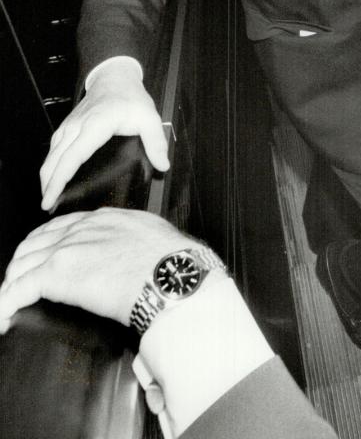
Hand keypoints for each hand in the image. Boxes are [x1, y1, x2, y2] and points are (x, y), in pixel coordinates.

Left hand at [0, 208, 193, 332]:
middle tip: (18, 284)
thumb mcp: (149, 235)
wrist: (168, 275)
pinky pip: (17, 290)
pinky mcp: (56, 275)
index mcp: (102, 219)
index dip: (44, 244)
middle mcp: (79, 229)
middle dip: (21, 264)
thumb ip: (132, 239)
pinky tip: (3, 317)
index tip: (41, 258)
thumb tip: (134, 254)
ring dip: (11, 284)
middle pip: (33, 243)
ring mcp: (66, 250)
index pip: (60, 227)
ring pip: (21, 264)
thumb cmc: (169, 262)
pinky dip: (5, 304)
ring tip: (9, 303)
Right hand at [40, 68, 168, 210]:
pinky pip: (53, 148)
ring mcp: (69, 125)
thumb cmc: (131, 97)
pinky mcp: (67, 126)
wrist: (115, 76)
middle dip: (48, 185)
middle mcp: (77, 126)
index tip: (51, 198)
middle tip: (47, 207)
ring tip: (47, 198)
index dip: (59, 179)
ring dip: (46, 177)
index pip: (72, 157)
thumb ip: (156, 142)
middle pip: (55, 159)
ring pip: (51, 154)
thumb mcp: (149, 117)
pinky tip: (51, 177)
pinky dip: (49, 165)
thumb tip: (163, 166)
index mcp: (96, 125)